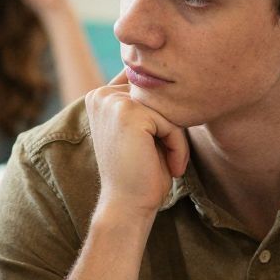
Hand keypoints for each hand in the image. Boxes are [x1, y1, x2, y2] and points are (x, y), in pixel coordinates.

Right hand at [85, 70, 188, 218]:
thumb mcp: (142, 130)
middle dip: (170, 127)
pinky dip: (178, 146)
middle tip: (164, 157)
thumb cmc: (140, 172)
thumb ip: (147, 102)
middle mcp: (102, 94)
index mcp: (101, 96)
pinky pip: (171, 121)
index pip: (149, 88)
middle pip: (160, 95)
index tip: (155, 148)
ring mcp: (112, 102)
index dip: (162, 116)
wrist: (127, 205)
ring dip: (176, 138)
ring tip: (168, 161)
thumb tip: (174, 74)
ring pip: (167, 107)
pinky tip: (169, 165)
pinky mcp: (128, 113)